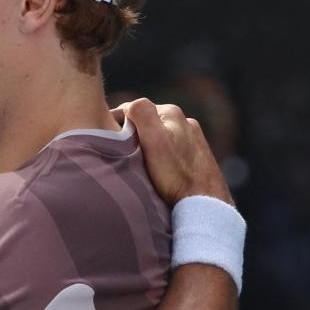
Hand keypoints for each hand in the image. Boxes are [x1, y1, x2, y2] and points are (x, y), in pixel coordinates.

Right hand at [116, 98, 232, 205]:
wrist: (206, 204)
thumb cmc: (177, 176)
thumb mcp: (154, 140)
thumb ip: (141, 113)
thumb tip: (129, 105)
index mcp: (172, 113)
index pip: (133, 109)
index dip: (115, 122)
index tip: (104, 138)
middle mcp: (185, 122)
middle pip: (146, 123)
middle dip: (131, 134)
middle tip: (117, 153)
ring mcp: (192, 139)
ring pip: (158, 136)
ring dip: (146, 146)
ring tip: (135, 163)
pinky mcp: (196, 156)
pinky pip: (170, 150)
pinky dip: (159, 156)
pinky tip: (156, 170)